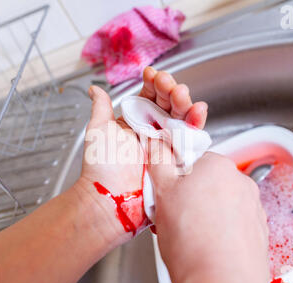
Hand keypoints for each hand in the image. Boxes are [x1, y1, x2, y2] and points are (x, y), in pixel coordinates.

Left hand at [75, 67, 207, 243]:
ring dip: (184, 103)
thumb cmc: (100, 167)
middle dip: (170, 90)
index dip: (152, 84)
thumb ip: (101, 108)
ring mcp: (166, 144)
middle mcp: (152, 131)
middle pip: (168, 105)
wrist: (110, 198)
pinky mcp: (178, 158)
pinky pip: (190, 138)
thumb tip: (94, 89)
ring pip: (181, 117)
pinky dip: (196, 123)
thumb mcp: (98, 131)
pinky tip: (197, 109)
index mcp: (135, 123)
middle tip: (167, 83)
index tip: (151, 74)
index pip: (149, 97)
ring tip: (181, 93)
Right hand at [150, 153, 268, 282]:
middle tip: (171, 215)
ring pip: (218, 203)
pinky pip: (231, 223)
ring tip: (187, 236)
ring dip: (201, 213)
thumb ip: (159, 160)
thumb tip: (157, 144)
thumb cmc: (192, 243)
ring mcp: (253, 208)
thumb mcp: (162, 192)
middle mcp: (240, 182)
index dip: (172, 177)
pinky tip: (204, 246)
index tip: (164, 192)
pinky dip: (218, 230)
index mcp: (218, 165)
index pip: (190, 158)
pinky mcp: (257, 231)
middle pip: (205, 181)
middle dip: (186, 196)